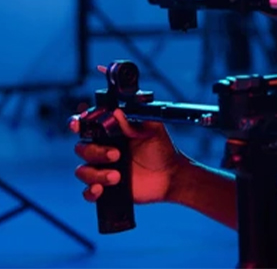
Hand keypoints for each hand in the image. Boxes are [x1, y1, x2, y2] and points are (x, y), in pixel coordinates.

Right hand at [70, 110, 184, 204]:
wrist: (171, 175)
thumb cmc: (162, 150)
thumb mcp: (153, 130)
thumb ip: (135, 121)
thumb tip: (116, 113)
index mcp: (112, 133)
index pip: (87, 126)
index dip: (77, 123)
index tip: (77, 125)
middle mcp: (103, 150)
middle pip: (82, 149)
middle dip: (95, 152)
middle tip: (116, 154)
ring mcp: (103, 170)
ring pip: (82, 171)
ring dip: (95, 174)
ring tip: (116, 176)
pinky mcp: (106, 188)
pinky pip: (87, 192)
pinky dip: (90, 192)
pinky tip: (100, 190)